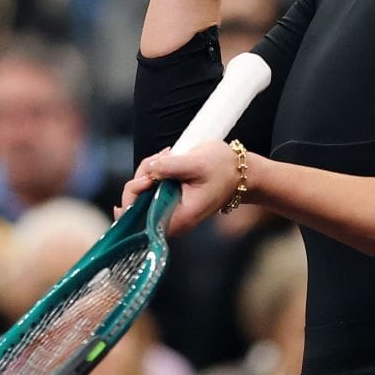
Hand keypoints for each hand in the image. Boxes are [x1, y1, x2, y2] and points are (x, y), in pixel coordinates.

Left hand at [117, 140, 246, 237]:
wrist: (240, 172)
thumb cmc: (224, 169)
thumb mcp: (197, 163)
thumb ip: (169, 167)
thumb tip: (148, 169)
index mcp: (179, 218)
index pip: (140, 218)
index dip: (133, 197)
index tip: (147, 178)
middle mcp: (171, 219)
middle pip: (138, 201)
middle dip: (145, 175)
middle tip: (164, 158)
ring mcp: (169, 209)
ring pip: (144, 191)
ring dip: (151, 170)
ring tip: (170, 156)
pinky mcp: (170, 199)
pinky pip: (153, 187)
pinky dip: (156, 171)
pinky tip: (168, 160)